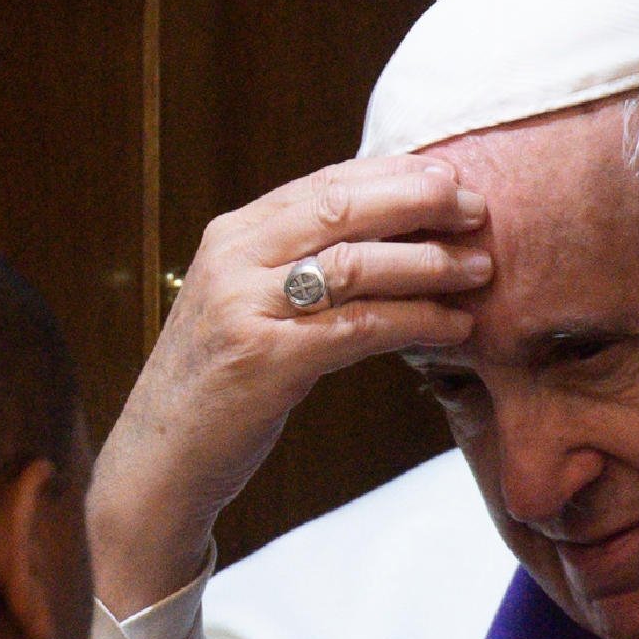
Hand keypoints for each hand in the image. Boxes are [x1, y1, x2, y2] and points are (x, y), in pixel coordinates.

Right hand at [88, 154, 489, 613]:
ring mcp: (246, 309)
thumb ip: (293, 264)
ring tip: (480, 267)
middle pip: (342, 208)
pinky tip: (453, 326)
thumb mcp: (245, 306)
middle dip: (419, 202)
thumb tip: (385, 233)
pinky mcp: (266, 361)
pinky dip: (415, 321)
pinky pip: (358, 328)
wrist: (158, 462)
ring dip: (429, 263)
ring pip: (356, 264)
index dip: (394, 176)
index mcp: (231, 235)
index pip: (325, 184)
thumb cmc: (215, 386)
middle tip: (478, 208)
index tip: (450, 178)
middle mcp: (233, 260)